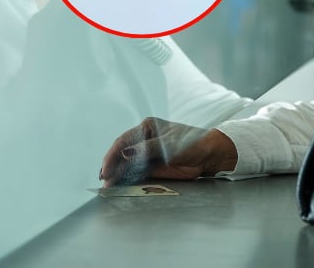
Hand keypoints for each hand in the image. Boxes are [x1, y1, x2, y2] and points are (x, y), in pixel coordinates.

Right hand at [99, 117, 237, 186]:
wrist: (209, 155)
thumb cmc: (192, 144)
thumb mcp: (169, 145)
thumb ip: (147, 149)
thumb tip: (125, 152)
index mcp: (148, 127)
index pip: (124, 140)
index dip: (112, 155)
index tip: (106, 168)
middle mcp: (144, 139)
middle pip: (122, 153)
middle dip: (112, 166)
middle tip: (104, 180)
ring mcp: (147, 154)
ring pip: (127, 164)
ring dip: (117, 174)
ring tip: (108, 186)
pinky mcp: (152, 166)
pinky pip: (135, 173)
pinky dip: (126, 179)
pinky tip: (119, 186)